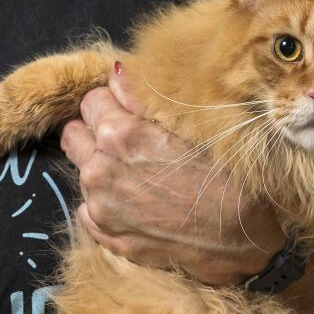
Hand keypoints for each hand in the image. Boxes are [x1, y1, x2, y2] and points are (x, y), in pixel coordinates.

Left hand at [58, 67, 285, 284]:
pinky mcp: (103, 234)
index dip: (111, 104)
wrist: (239, 241)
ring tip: (139, 174)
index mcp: (120, 134)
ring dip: (101, 165)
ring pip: (80, 168)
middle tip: (128, 142)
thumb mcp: (190, 127)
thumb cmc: (225, 179)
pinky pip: (88, 206)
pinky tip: (137, 202)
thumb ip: (142, 98)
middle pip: (74, 133)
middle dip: (95, 132)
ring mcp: (98, 205)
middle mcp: (99, 168)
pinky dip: (105, 201)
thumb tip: (116, 71)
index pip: (91, 100)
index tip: (129, 114)